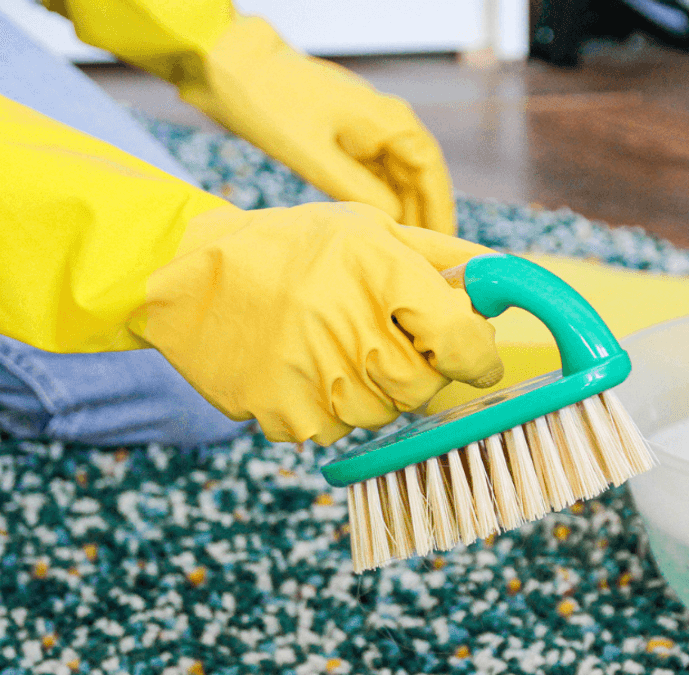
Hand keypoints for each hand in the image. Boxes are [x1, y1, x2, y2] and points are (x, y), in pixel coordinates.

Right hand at [0, 91, 500, 443]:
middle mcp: (349, 325)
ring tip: (333, 347)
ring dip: (371, 390)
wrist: (186, 277)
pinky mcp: (284, 413)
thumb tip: (502, 279)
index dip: (479, 354)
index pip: (461, 338)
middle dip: (419, 371)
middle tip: (386, 342)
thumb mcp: (367, 228)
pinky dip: (326, 407)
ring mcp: (313, 376)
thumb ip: (441, 255)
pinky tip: (300, 366)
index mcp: (378, 272)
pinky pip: (333, 431)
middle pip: (424, 386)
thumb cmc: (290, 248)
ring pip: (381, 414)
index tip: (477, 356)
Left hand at [46, 1, 456, 233]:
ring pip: (400, 180)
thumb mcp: (312, 154)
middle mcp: (387, 123)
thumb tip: (393, 219)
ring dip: (405, 213)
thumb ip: (356, 189)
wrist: (235, 68)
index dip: (439, 210)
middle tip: (425, 262)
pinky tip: (381, 230)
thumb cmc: (271, 105)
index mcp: (389, 120)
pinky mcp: (350, 139)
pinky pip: (378, 176)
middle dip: (425, 218)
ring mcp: (369, 130)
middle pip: (419, 179)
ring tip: (405, 253)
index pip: (430, 171)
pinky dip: (383, 203)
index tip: (443, 244)